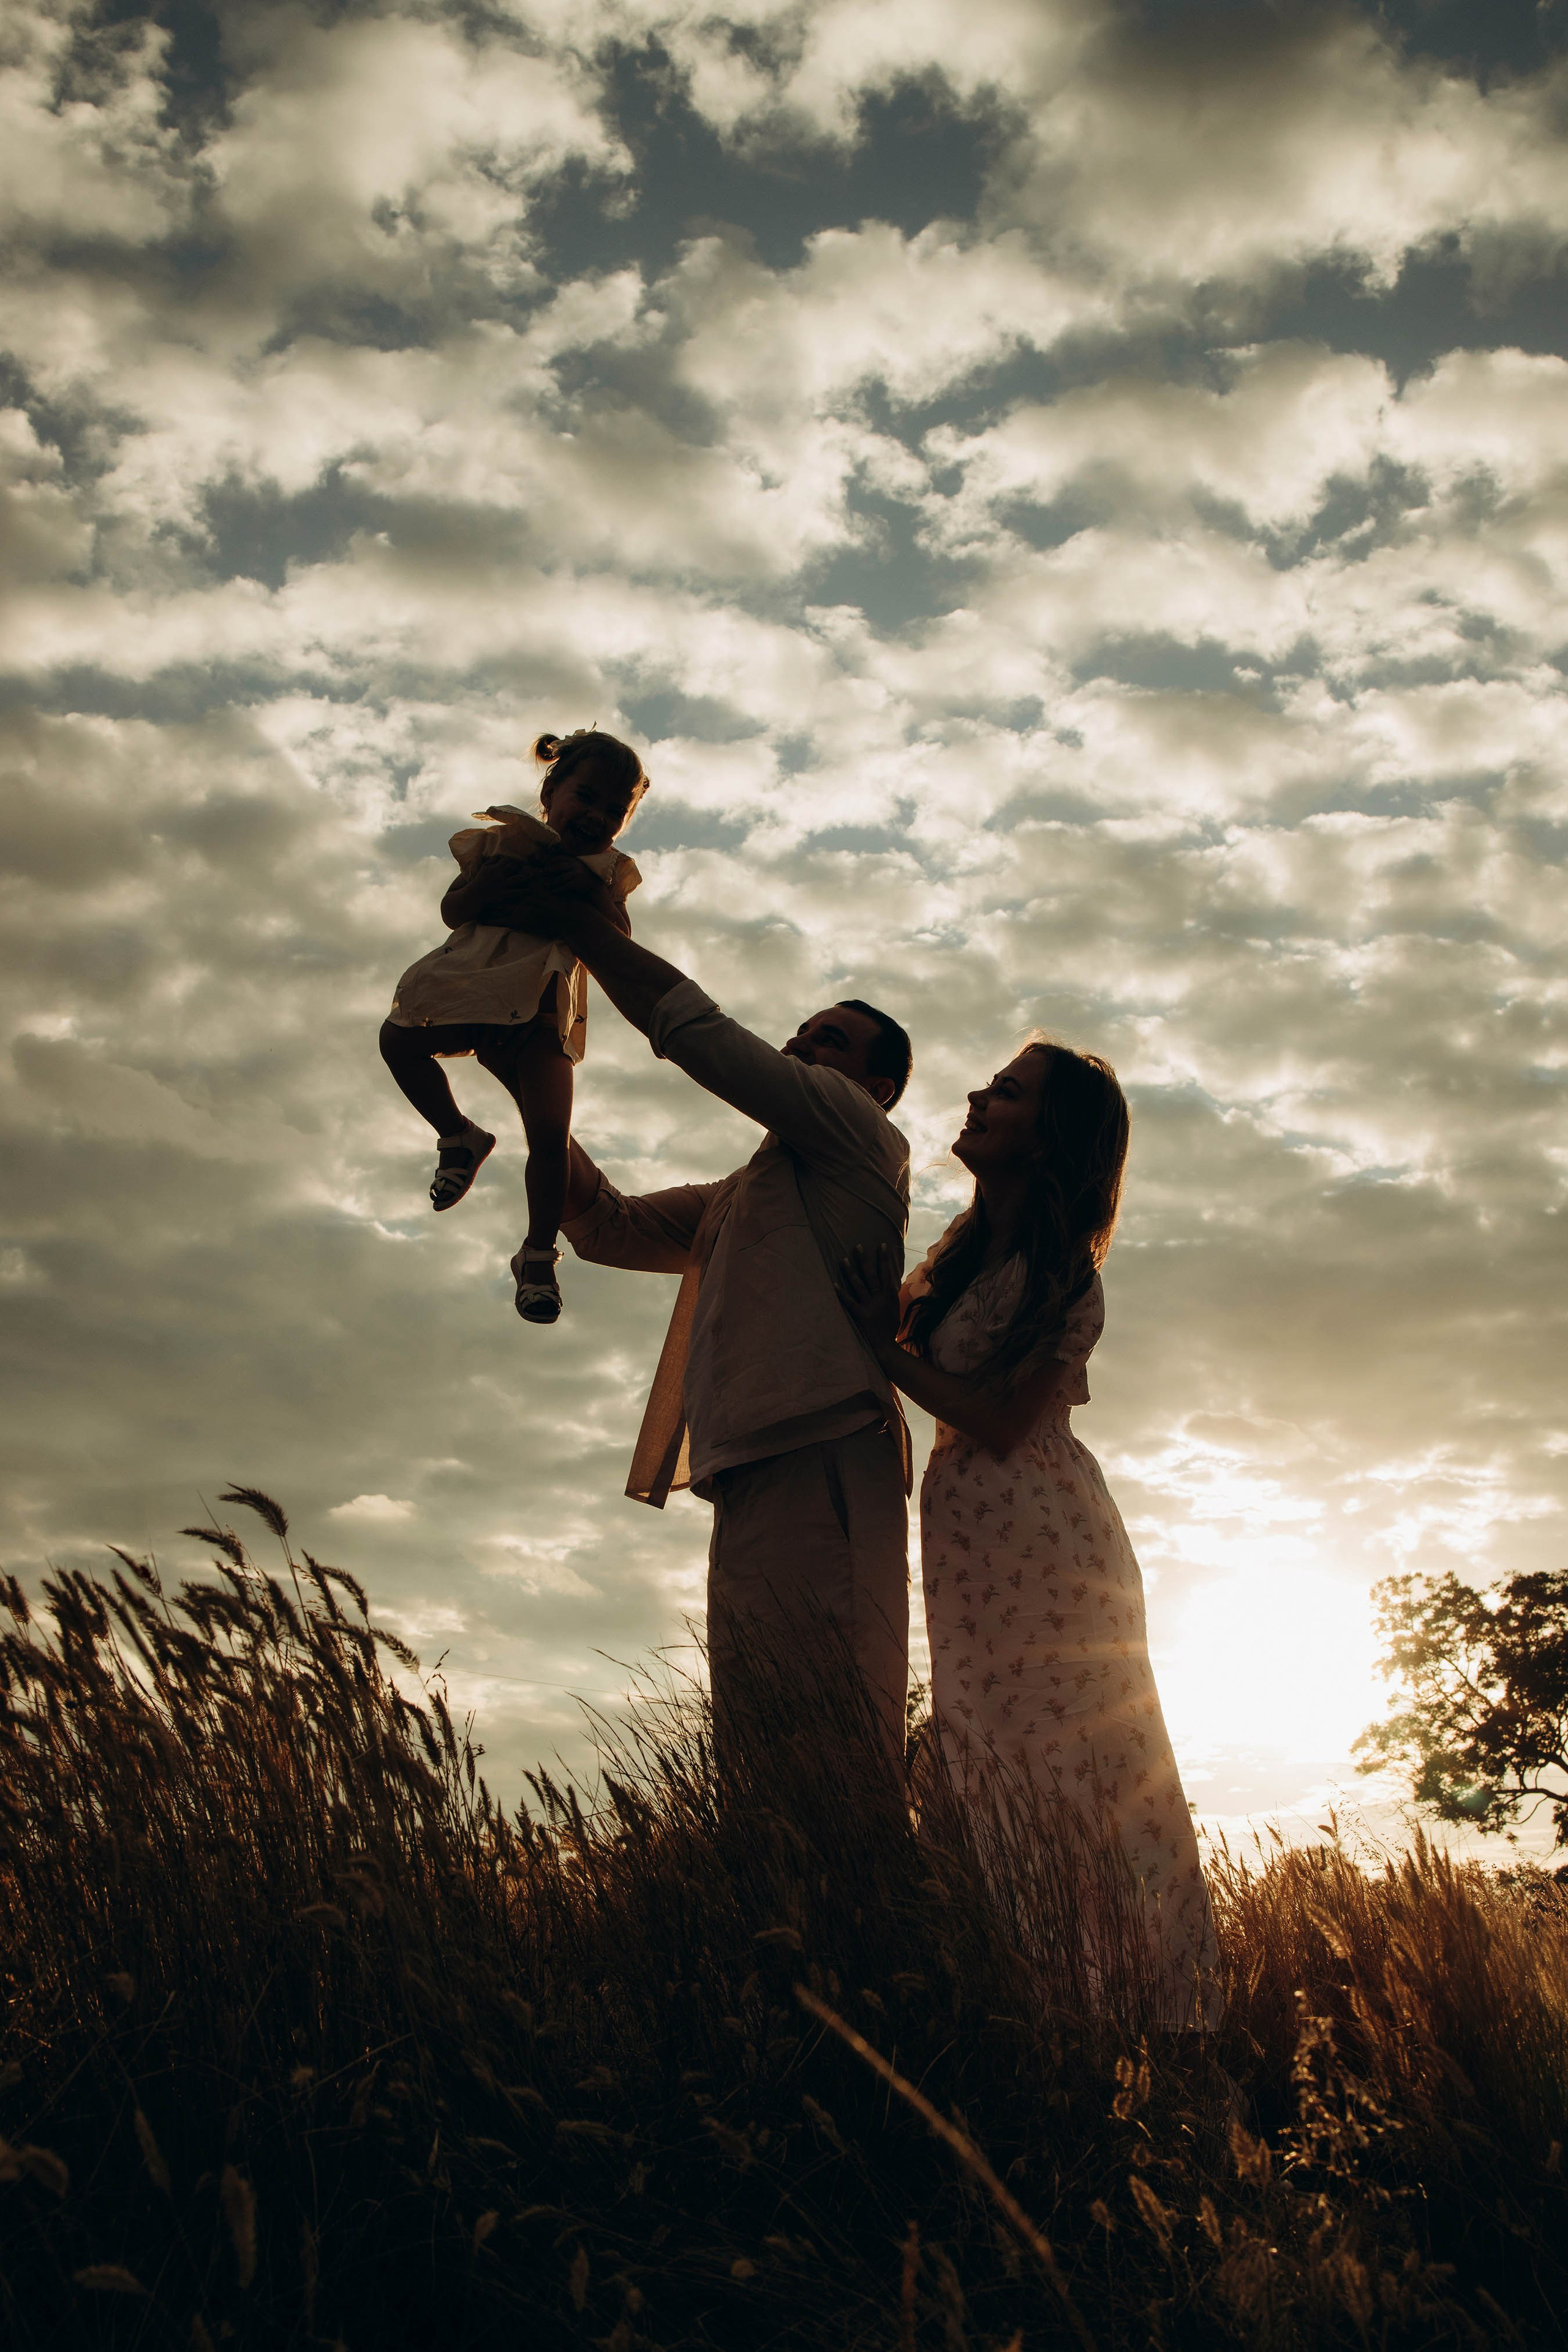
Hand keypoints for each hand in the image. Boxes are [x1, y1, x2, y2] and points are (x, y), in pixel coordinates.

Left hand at [483, 848, 613, 934]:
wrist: (569, 918)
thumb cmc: (563, 901)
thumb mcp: (550, 883)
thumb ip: (537, 874)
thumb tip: (526, 866)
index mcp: (527, 886)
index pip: (507, 882)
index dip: (495, 881)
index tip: (485, 880)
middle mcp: (521, 896)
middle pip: (498, 894)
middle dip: (487, 895)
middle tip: (475, 894)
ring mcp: (519, 909)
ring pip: (497, 907)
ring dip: (486, 908)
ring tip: (474, 908)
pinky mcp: (520, 922)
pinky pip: (501, 921)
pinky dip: (491, 921)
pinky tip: (482, 921)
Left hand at [836, 1241, 902, 1358]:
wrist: (887, 1348)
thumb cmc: (890, 1328)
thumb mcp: (895, 1309)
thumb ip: (891, 1295)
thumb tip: (890, 1281)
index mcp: (889, 1296)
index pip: (887, 1273)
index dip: (884, 1259)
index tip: (882, 1245)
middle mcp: (880, 1299)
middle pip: (871, 1276)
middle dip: (865, 1260)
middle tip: (858, 1246)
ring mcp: (870, 1307)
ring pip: (859, 1286)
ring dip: (851, 1272)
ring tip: (844, 1259)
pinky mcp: (860, 1316)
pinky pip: (849, 1302)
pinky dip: (842, 1293)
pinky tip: (834, 1284)